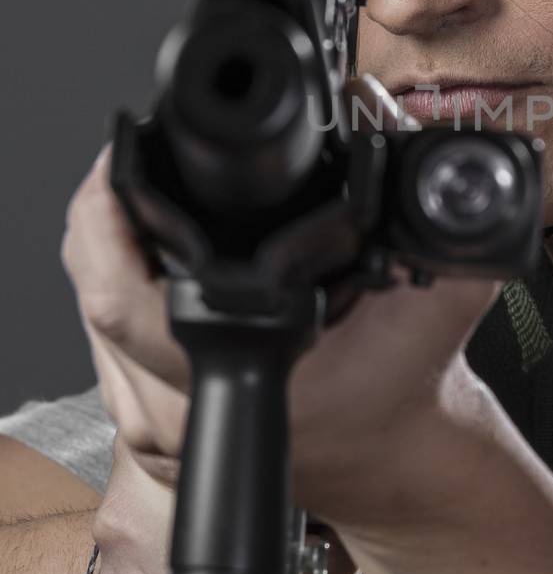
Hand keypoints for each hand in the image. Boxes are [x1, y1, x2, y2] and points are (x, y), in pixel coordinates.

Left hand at [60, 76, 501, 529]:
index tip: (124, 159)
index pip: (122, 292)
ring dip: (108, 250)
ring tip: (142, 197)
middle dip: (108, 212)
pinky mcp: (145, 428)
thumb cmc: (410, 383)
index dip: (107, 214)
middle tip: (137, 159)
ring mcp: (151, 429)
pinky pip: (103, 344)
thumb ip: (423, 206)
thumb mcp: (441, 288)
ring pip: (90, 316)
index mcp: (239, 375)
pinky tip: (150, 257)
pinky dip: (120, 289)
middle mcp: (177, 411)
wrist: (400, 461)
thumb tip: (377, 112)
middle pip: (92, 288)